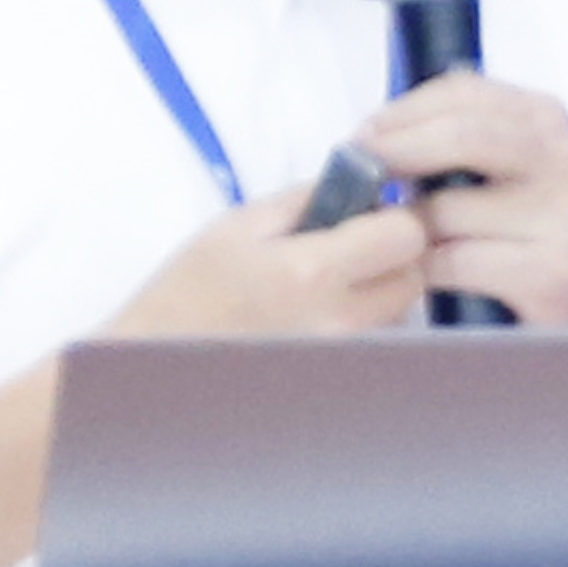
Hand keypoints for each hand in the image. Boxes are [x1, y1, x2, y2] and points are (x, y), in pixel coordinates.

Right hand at [101, 175, 434, 341]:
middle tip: (352, 250)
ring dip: (379, 293)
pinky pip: (374, 345)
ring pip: (397, 315)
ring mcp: (341, 362)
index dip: (392, 217)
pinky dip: (362, 326)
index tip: (367, 215)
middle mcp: (338, 324)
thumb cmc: (189, 291)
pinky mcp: (336, 385)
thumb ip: (308, 198)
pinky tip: (319, 319)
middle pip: (413, 279)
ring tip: (327, 288)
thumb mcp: (239, 225)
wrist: (154, 367)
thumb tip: (362, 181)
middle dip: (393, 257)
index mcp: (311, 272)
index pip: (406, 236)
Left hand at [349, 71, 567, 325]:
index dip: (402, 111)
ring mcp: (560, 215)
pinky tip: (420, 269)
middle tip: (358, 170)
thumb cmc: (503, 214)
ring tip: (399, 235)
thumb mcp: (483, 157)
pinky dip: (422, 267)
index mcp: (543, 115)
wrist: (562, 281)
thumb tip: (368, 137)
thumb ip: (438, 132)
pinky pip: (454, 261)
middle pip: (461, 137)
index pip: (462, 92)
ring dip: (406, 224)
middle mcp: (560, 157)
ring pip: (447, 208)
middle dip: (398, 151)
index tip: (363, 133)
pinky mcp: (548, 271)